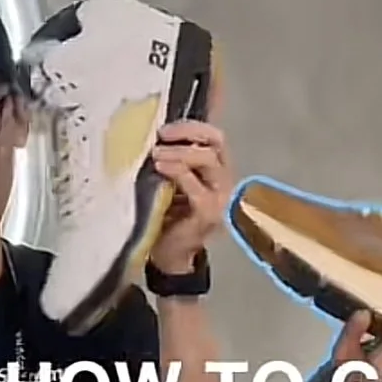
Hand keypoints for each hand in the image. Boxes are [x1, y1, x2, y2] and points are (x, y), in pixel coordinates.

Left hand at [148, 120, 230, 273]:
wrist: (171, 255)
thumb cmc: (169, 215)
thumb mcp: (172, 180)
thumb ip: (174, 159)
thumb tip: (157, 131)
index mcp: (217, 169)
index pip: (215, 136)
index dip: (192, 126)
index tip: (165, 128)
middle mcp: (225, 180)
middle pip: (215, 142)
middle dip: (186, 133)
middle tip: (160, 136)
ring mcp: (221, 197)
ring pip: (207, 159)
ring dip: (179, 152)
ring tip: (156, 155)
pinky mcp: (209, 212)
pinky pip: (195, 184)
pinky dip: (177, 171)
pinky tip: (160, 168)